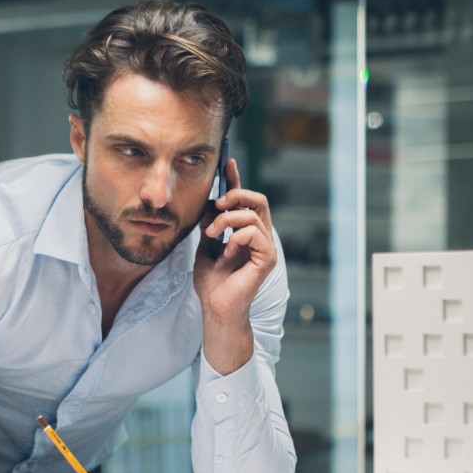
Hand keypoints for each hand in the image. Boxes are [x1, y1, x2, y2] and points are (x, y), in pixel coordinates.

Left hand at [194, 157, 277, 373]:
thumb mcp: (205, 246)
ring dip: (227, 220)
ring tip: (211, 235)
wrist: (216, 309)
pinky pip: (254, 233)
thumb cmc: (212, 284)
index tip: (227, 163)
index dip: (237, 180)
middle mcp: (260, 237)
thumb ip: (209, 225)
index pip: (245, 201)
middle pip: (258, 200)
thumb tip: (208, 203)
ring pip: (253, 215)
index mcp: (246, 233)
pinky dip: (236, 237)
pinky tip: (226, 252)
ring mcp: (266, 248)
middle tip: (217, 205)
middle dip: (237, 195)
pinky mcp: (267, 258)